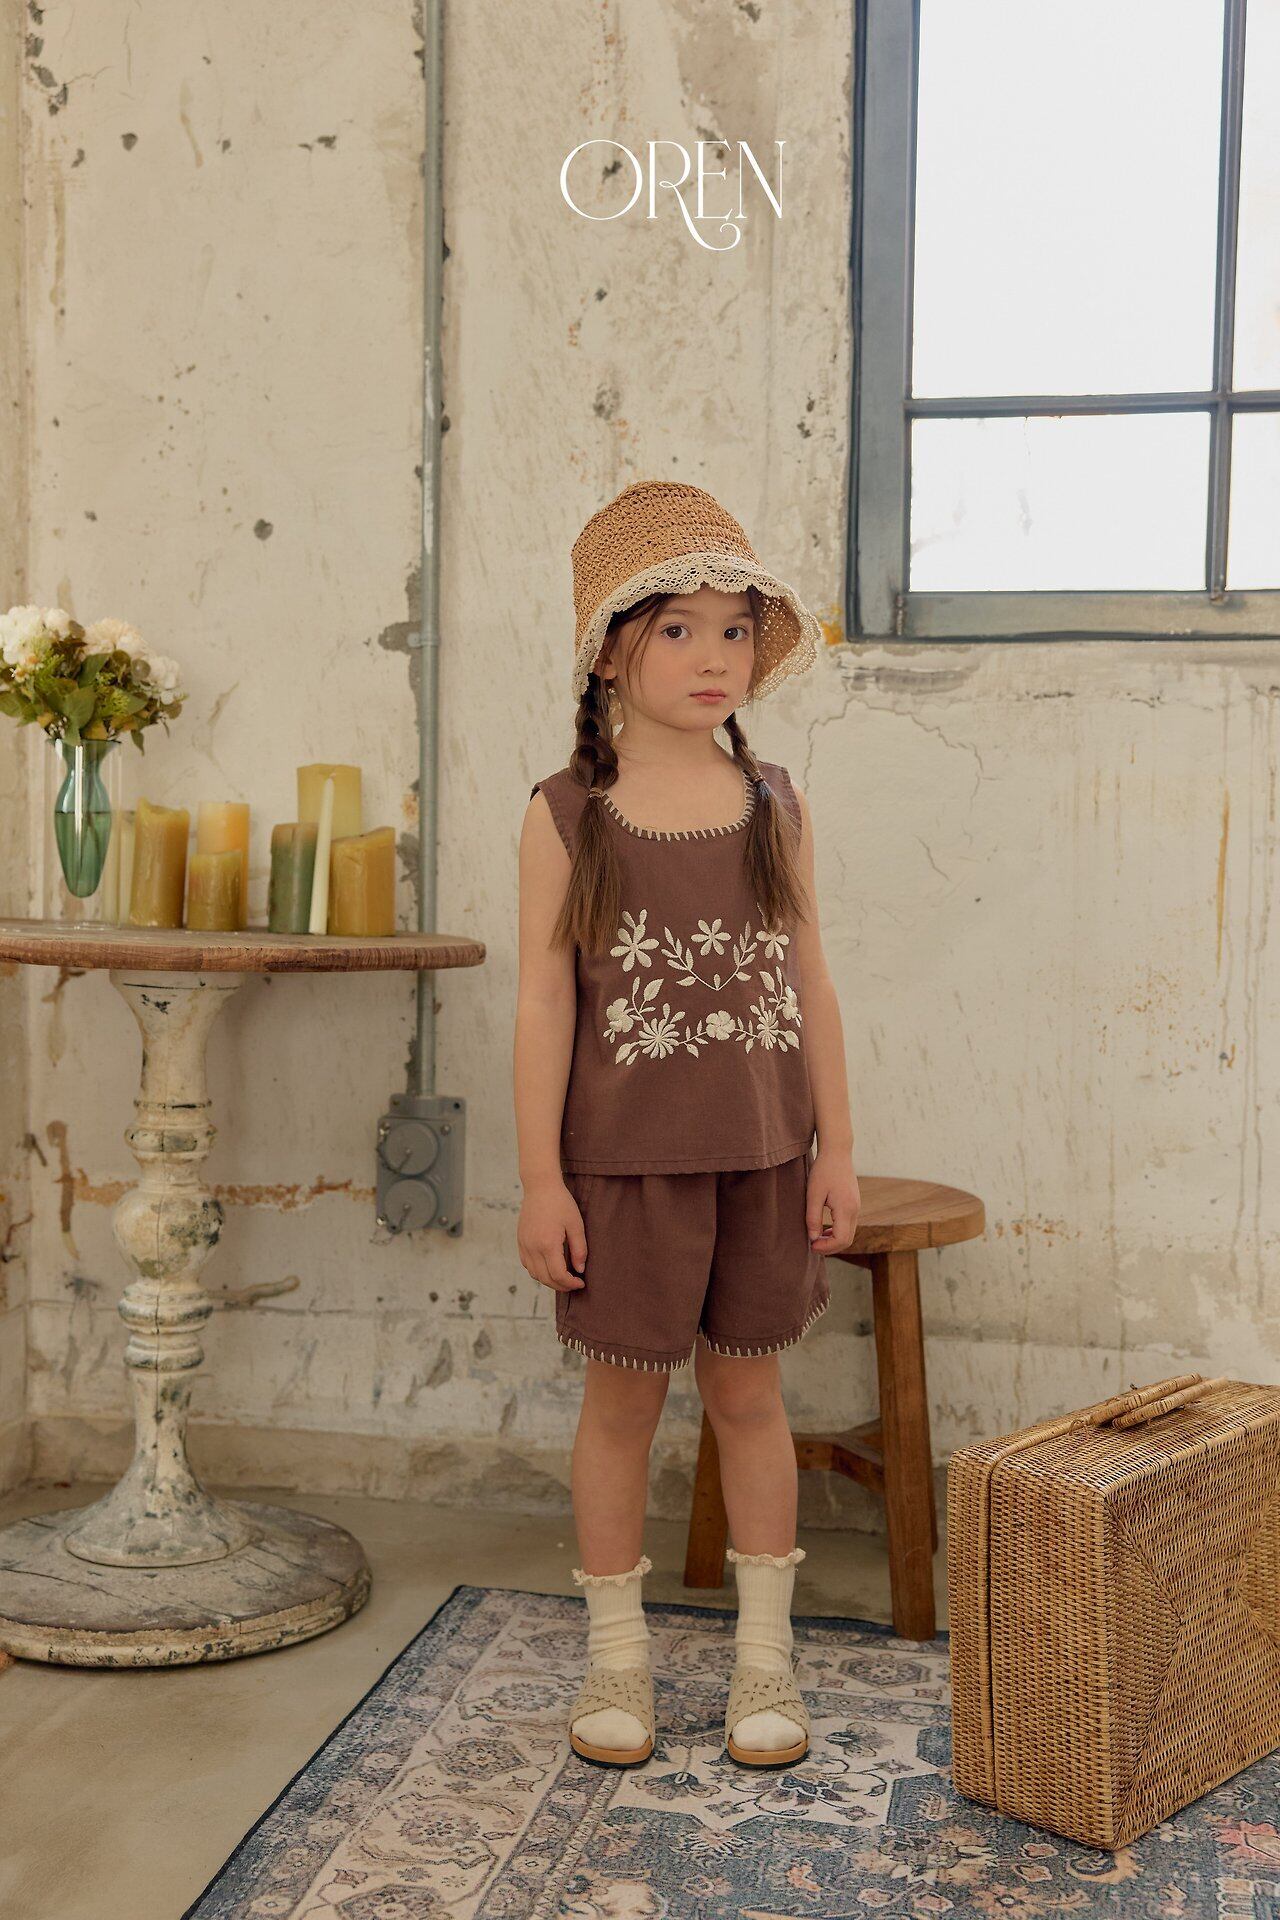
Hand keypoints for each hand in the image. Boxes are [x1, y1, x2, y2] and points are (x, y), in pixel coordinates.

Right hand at [517, 1176, 586, 1291]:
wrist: (540, 1186)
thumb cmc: (560, 1203)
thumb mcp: (576, 1225)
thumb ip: (579, 1249)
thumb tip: (580, 1269)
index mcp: (548, 1244)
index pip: (558, 1275)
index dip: (570, 1284)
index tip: (581, 1283)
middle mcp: (533, 1247)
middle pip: (545, 1278)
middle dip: (561, 1286)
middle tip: (574, 1284)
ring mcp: (524, 1245)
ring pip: (535, 1274)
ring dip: (549, 1280)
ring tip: (563, 1277)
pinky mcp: (520, 1241)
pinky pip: (527, 1264)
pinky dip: (538, 1271)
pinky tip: (549, 1266)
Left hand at [806, 1148, 859, 1254]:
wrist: (837, 1152)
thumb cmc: (823, 1171)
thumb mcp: (813, 1194)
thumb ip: (813, 1218)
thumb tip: (813, 1238)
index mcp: (846, 1208)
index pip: (841, 1239)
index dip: (826, 1247)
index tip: (811, 1245)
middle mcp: (855, 1210)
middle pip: (847, 1240)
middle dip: (830, 1247)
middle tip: (813, 1246)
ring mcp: (857, 1207)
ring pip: (849, 1233)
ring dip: (834, 1240)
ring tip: (816, 1238)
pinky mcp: (854, 1203)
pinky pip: (849, 1225)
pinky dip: (838, 1231)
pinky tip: (825, 1228)